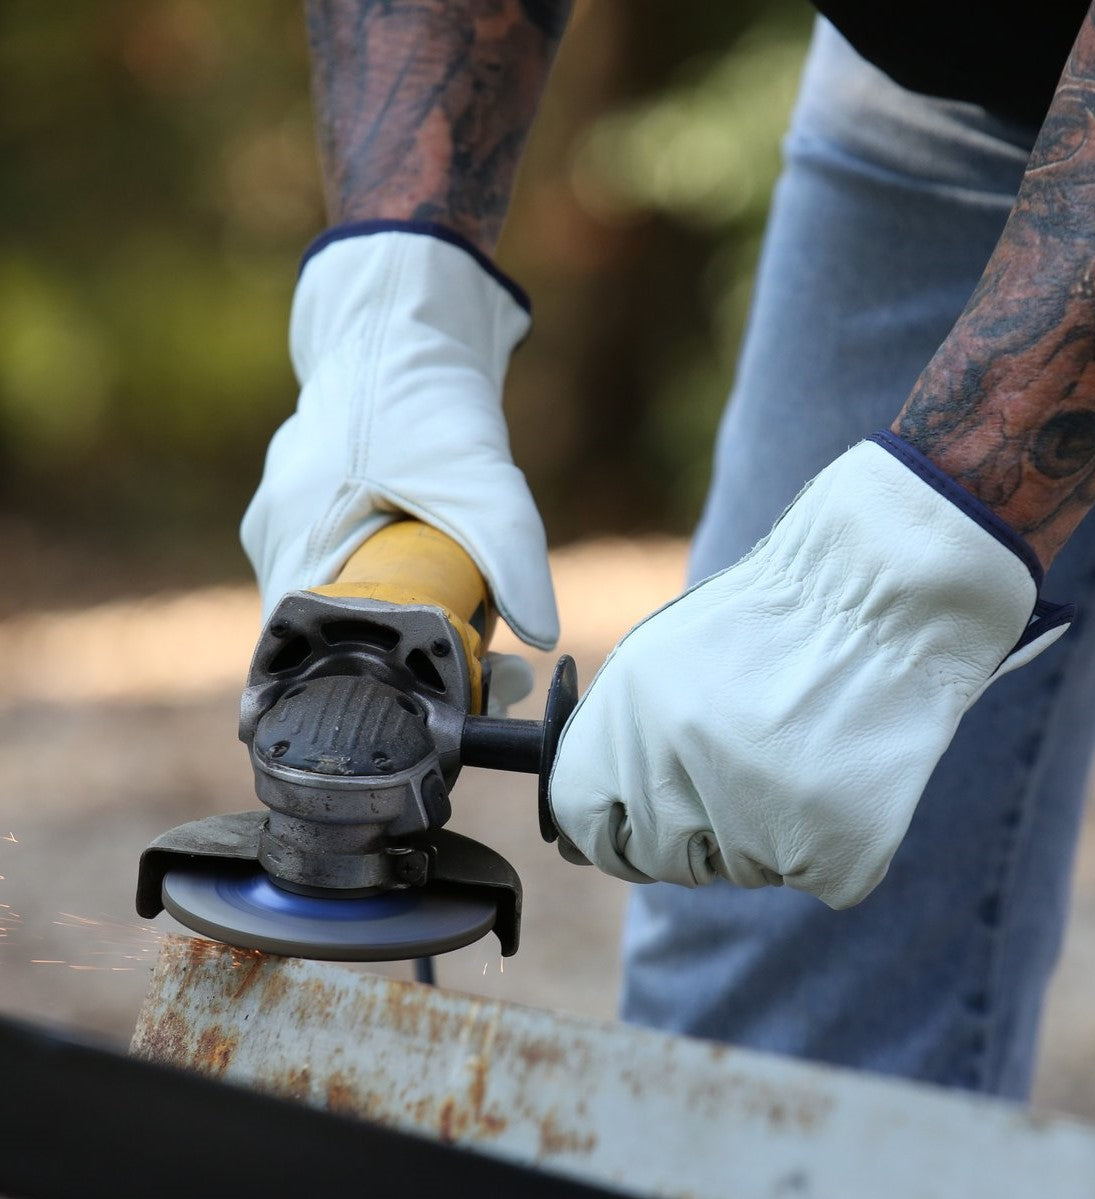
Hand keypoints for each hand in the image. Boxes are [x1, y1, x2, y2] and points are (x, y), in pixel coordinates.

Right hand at [240, 225, 558, 660]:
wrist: (406, 320)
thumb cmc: (427, 399)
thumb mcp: (483, 485)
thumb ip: (513, 563)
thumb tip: (544, 638)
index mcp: (291, 538)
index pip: (293, 652)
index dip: (347, 690)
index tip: (409, 709)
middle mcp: (277, 535)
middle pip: (323, 632)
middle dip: (393, 660)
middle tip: (470, 672)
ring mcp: (292, 516)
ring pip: (340, 599)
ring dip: (399, 622)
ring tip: (476, 630)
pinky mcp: (320, 504)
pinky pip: (347, 566)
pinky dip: (393, 586)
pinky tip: (449, 583)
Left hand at [548, 434, 1070, 908]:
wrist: (885, 597)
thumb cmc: (773, 627)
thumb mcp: (663, 662)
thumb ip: (618, 744)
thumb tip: (585, 830)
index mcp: (624, 723)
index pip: (583, 820)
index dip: (615, 831)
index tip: (643, 827)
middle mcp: (676, 774)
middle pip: (666, 859)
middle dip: (704, 831)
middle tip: (752, 770)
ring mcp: (756, 821)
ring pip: (750, 870)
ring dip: (777, 831)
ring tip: (811, 750)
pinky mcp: (835, 850)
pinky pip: (824, 878)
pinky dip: (841, 842)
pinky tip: (853, 773)